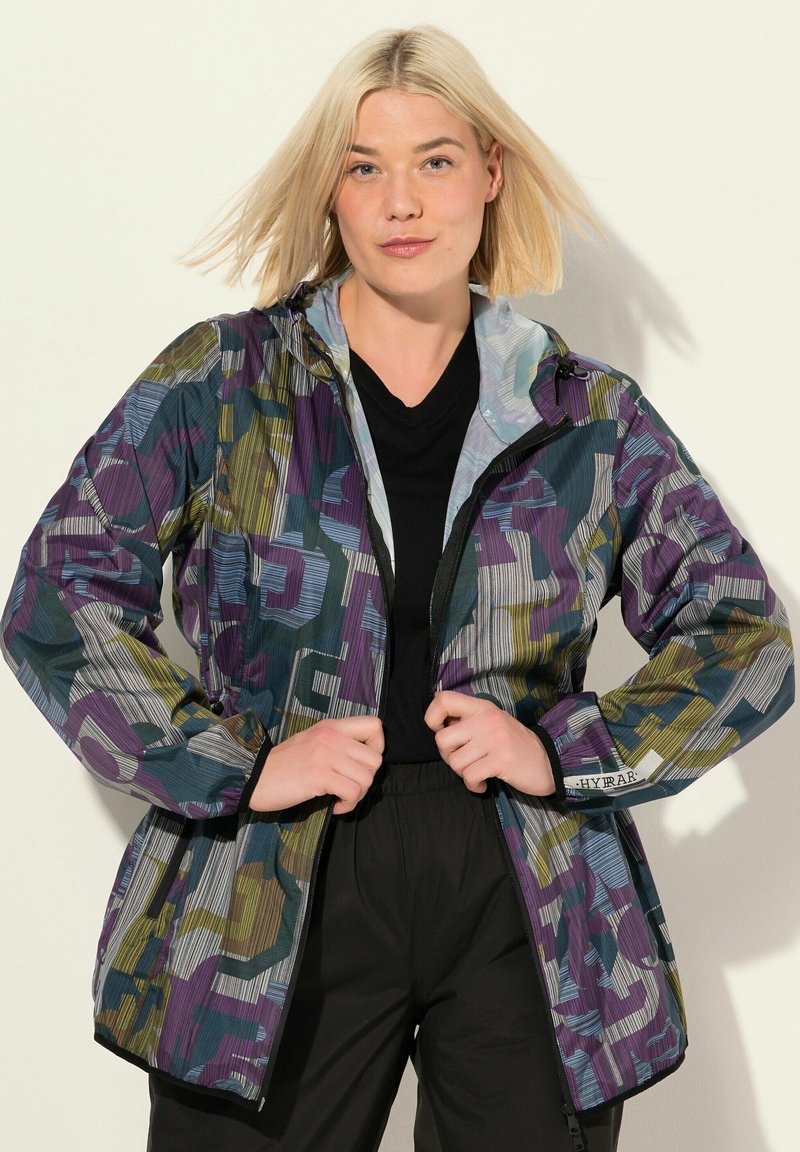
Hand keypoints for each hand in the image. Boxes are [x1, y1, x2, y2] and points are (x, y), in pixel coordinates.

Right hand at [248, 716, 383, 814]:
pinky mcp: (318, 775)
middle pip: (375, 759)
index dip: (377, 747)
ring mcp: (324, 755)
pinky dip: (347, 805)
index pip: (374, 725)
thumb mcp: (313, 742)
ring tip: (340, 798)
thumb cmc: (284, 764)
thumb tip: (365, 759)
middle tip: (349, 787)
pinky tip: (334, 806)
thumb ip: (337, 744)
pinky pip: (352, 793)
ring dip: (357, 796)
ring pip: (366, 779)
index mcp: (331, 726)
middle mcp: (331, 736)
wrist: (254, 775)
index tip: (362, 765)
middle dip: (367, 780)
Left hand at [424, 691, 554, 796]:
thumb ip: (467, 721)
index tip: (443, 732)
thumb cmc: (514, 745)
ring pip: (455, 762)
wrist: (549, 761)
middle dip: (448, 756)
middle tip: (464, 761)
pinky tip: (484, 784)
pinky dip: (473, 785)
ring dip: (463, 774)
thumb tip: (436, 721)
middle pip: (442, 739)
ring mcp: (495, 738)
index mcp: (482, 707)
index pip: (443, 699)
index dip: (432, 718)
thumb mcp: (491, 724)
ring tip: (477, 773)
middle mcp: (487, 718)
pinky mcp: (502, 759)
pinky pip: (470, 776)